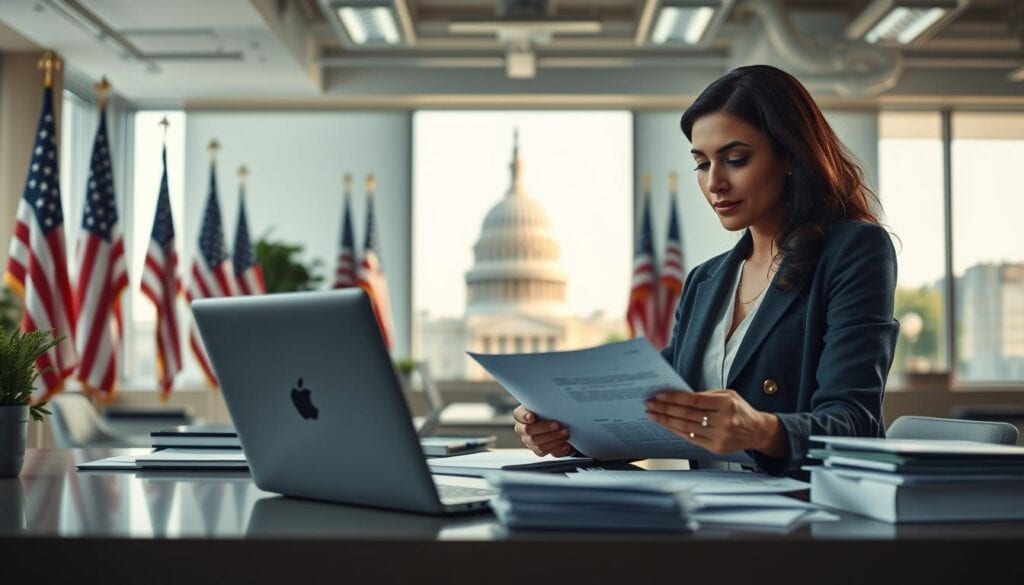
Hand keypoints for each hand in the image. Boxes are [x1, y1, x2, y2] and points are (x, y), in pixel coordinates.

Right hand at [512, 405, 574, 456]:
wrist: (558, 424)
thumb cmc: (550, 412)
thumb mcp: (547, 405)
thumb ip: (546, 404)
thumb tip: (554, 403)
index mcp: (521, 415)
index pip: (518, 415)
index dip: (524, 416)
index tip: (532, 417)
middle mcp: (522, 429)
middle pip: (527, 430)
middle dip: (543, 428)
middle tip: (557, 424)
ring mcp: (528, 441)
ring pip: (536, 442)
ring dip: (553, 438)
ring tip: (565, 433)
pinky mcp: (537, 450)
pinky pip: (544, 451)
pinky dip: (556, 447)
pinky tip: (565, 443)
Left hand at [645, 389, 787, 456]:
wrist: (757, 431)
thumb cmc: (739, 409)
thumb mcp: (727, 395)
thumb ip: (705, 396)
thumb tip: (677, 396)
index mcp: (727, 403)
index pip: (694, 401)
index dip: (674, 398)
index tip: (658, 395)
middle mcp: (724, 421)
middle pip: (687, 415)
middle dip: (665, 409)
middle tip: (649, 404)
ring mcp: (720, 436)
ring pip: (686, 428)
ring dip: (666, 421)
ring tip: (653, 415)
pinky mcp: (716, 448)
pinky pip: (690, 438)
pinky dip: (676, 431)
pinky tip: (666, 425)